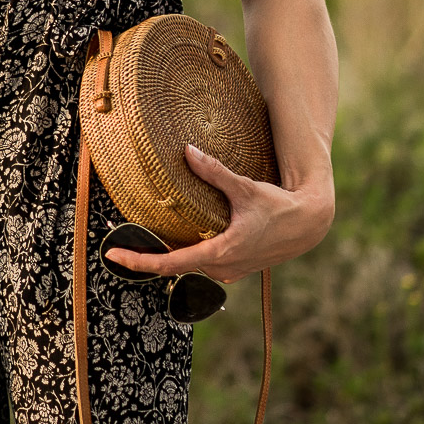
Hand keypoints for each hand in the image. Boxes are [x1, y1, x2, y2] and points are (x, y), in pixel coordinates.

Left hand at [103, 143, 333, 284]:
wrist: (308, 224)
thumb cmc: (278, 207)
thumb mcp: (245, 188)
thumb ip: (214, 172)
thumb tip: (187, 151)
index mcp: (220, 252)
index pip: (170, 264)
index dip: (140, 261)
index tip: (115, 256)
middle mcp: (222, 268)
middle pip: (174, 267)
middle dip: (147, 256)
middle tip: (119, 244)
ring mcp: (229, 272)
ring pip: (189, 267)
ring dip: (167, 256)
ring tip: (140, 242)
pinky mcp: (234, 269)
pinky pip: (202, 265)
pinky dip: (186, 255)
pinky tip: (177, 241)